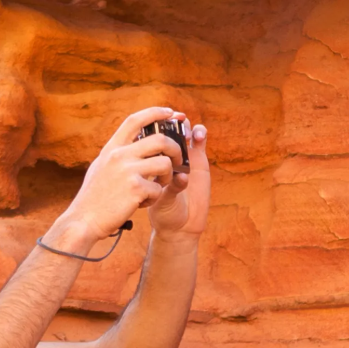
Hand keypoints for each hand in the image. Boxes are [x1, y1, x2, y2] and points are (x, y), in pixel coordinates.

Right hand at [63, 107, 185, 240]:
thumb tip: (136, 141)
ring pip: (165, 164)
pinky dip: (154, 198)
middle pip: (160, 139)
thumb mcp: (101, 167)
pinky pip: (158, 189)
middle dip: (176, 149)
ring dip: (168, 176)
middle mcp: (119, 155)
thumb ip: (118, 154)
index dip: (156, 112)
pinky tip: (141, 203)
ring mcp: (127, 171)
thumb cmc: (93, 197)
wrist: (84, 220)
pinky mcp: (135, 189)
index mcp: (111, 148)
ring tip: (158, 186)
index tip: (171, 113)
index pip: (135, 120)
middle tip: (178, 159)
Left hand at [149, 121, 208, 239]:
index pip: (148, 134)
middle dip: (169, 123)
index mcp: (149, 160)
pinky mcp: (199, 161)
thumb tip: (178, 176)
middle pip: (167, 129)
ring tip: (185, 133)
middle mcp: (165, 155)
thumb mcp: (158, 199)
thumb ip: (167, 186)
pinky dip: (200, 135)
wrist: (179, 226)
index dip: (150, 123)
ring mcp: (183, 156)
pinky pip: (200, 142)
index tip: (150, 121)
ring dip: (185, 126)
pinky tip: (198, 136)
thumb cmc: (162, 213)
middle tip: (171, 124)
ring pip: (184, 132)